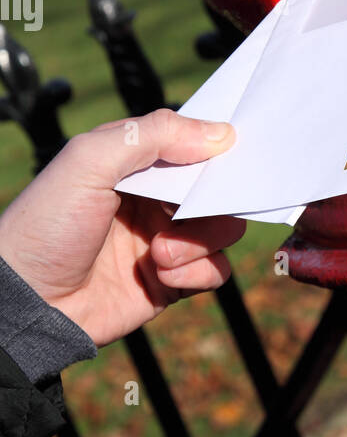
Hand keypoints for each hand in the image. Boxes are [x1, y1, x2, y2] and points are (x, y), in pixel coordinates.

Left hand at [0, 109, 245, 345]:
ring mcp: (166, 239)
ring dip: (201, 240)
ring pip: (223, 229)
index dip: (216, 149)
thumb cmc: (47, 226)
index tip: (227, 157)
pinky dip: (199, 272)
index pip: (194, 143)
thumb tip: (221, 134)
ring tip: (160, 252)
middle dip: (212, 200)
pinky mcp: (172, 280)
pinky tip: (162, 275)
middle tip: (183, 212)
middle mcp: (155, 198)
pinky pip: (215, 271)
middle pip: (218, 187)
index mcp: (135, 162)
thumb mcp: (89, 161)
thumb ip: (154, 135)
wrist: (29, 303)